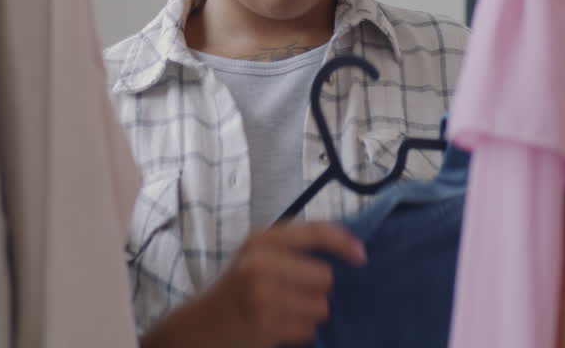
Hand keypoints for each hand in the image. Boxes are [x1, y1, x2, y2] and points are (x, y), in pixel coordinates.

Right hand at [142, 221, 366, 347]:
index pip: (315, 232)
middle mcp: (259, 263)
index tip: (362, 256)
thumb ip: (294, 248)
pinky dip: (301, 330)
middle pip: (325, 276)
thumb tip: (351, 249)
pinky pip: (308, 328)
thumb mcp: (259, 255)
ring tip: (286, 310)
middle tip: (297, 293)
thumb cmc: (238, 287)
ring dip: (311, 313)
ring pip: (320, 306)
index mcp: (261, 240)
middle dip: (319, 289)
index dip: (344, 243)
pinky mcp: (264, 323)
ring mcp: (261, 294)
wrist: (202, 324)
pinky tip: (280, 325)